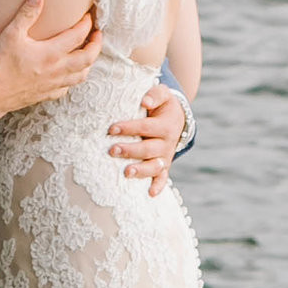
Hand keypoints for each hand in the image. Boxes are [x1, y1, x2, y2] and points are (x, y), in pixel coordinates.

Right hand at [0, 0, 98, 119]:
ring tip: (87, 54)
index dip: (86, 24)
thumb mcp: (11, 33)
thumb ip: (27, 14)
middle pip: (88, 58)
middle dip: (96, 44)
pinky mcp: (45, 95)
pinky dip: (72, 79)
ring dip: (88, 63)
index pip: (78, 36)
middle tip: (97, 34)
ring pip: (81, 76)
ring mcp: (53, 85)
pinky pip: (66, 89)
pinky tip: (68, 74)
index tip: (88, 16)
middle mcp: (57, 70)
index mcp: (51, 53)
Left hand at [108, 81, 188, 195]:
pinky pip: (163, 178)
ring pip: (155, 166)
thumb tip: (144, 102)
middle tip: (112, 150)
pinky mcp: (164, 166)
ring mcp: (166, 156)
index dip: (129, 128)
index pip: (146, 127)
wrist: (176, 118)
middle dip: (130, 151)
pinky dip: (158, 186)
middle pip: (148, 149)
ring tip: (126, 172)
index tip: (111, 129)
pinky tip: (151, 194)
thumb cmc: (162, 105)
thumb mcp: (163, 94)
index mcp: (166, 125)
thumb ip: (155, 94)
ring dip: (141, 170)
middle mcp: (167, 143)